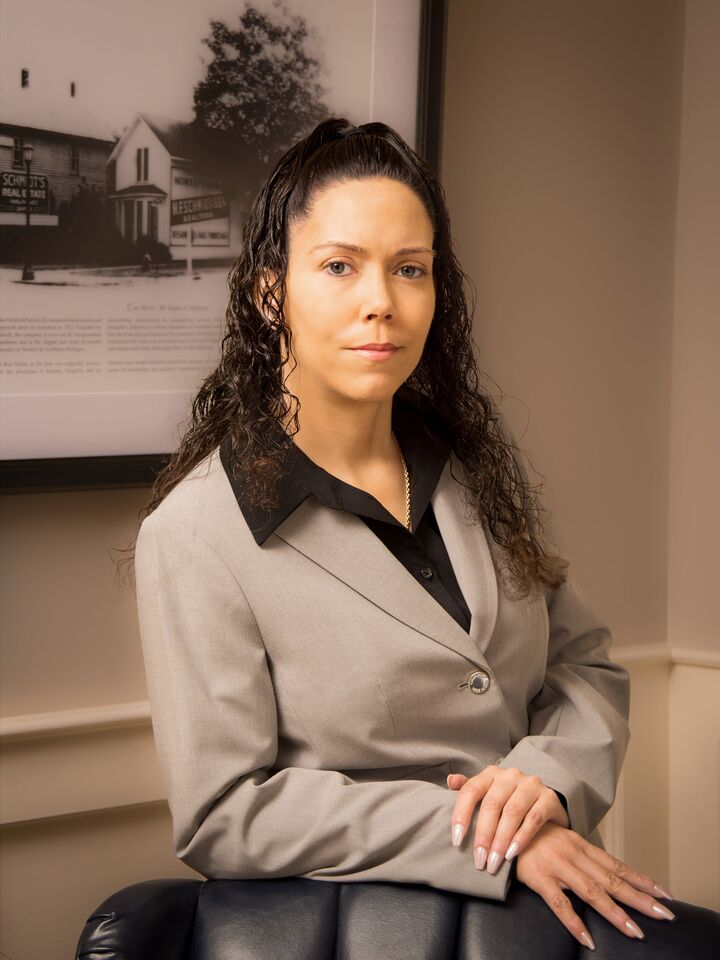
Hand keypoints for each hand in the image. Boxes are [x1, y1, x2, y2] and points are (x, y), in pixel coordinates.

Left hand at [447, 766, 569, 872]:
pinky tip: (512, 854)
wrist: (545, 804)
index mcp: (491, 774)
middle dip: (483, 835)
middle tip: (479, 860)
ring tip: (494, 862)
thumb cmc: (509, 801)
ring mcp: (531, 784)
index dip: (461, 815)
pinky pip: (533, 818)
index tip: (456, 841)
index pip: (471, 790)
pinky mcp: (548, 797)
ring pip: (512, 812)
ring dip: (501, 840)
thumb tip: (450, 780)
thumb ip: (469, 789)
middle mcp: (510, 775)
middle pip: (492, 804)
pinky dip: (521, 838)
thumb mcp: (488, 794)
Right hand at [514, 821, 675, 948]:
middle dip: (639, 898)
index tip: (664, 893)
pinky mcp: (539, 878)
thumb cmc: (534, 836)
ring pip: (592, 892)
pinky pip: (559, 904)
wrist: (502, 825)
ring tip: (634, 931)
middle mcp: (574, 855)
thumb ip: (584, 857)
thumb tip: (609, 874)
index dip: (642, 879)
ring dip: (615, 913)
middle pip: (612, 880)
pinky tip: (587, 938)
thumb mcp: (563, 841)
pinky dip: (574, 922)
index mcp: (582, 846)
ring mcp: (557, 866)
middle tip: (663, 914)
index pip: (618, 865)